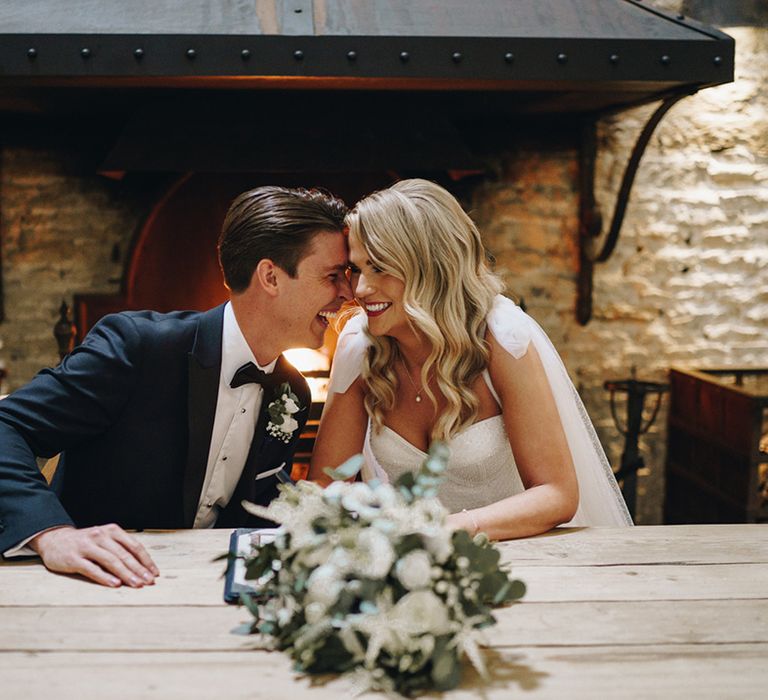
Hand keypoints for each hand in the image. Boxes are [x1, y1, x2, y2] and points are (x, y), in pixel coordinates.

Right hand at [30, 524, 159, 587]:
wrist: (54, 540)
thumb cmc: (85, 542)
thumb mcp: (105, 539)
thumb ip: (120, 549)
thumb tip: (141, 567)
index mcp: (112, 530)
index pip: (134, 545)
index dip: (146, 560)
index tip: (154, 573)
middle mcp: (101, 536)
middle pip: (124, 554)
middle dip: (139, 569)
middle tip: (149, 581)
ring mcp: (87, 546)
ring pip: (110, 561)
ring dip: (126, 574)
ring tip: (136, 584)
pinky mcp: (74, 559)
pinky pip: (92, 569)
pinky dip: (105, 577)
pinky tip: (116, 584)